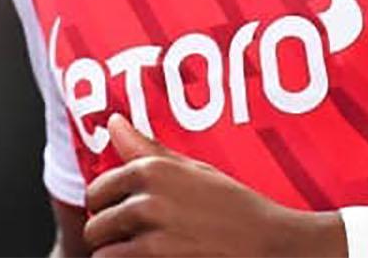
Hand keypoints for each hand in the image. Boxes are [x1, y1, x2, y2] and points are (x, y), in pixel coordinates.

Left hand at [81, 113, 337, 256]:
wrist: (271, 246)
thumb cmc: (236, 208)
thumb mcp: (195, 171)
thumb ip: (148, 150)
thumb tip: (112, 122)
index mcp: (152, 170)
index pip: (97, 189)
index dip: (106, 205)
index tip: (119, 213)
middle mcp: (147, 199)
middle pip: (96, 221)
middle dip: (107, 232)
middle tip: (129, 238)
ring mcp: (152, 236)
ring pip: (101, 250)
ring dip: (114, 254)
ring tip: (138, 254)